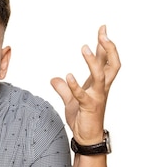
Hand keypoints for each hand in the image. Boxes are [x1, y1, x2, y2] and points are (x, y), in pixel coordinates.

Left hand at [50, 25, 119, 144]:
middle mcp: (101, 88)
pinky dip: (75, 85)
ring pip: (100, 76)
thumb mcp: (70, 100)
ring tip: (84, 48)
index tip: (102, 29)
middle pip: (112, 64)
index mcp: (98, 84)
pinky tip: (67, 76)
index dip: (105, 45)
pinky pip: (82, 95)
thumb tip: (54, 79)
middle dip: (109, 48)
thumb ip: (64, 88)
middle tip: (103, 33)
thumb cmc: (83, 118)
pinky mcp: (88, 107)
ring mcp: (97, 97)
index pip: (105, 60)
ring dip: (92, 61)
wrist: (87, 138)